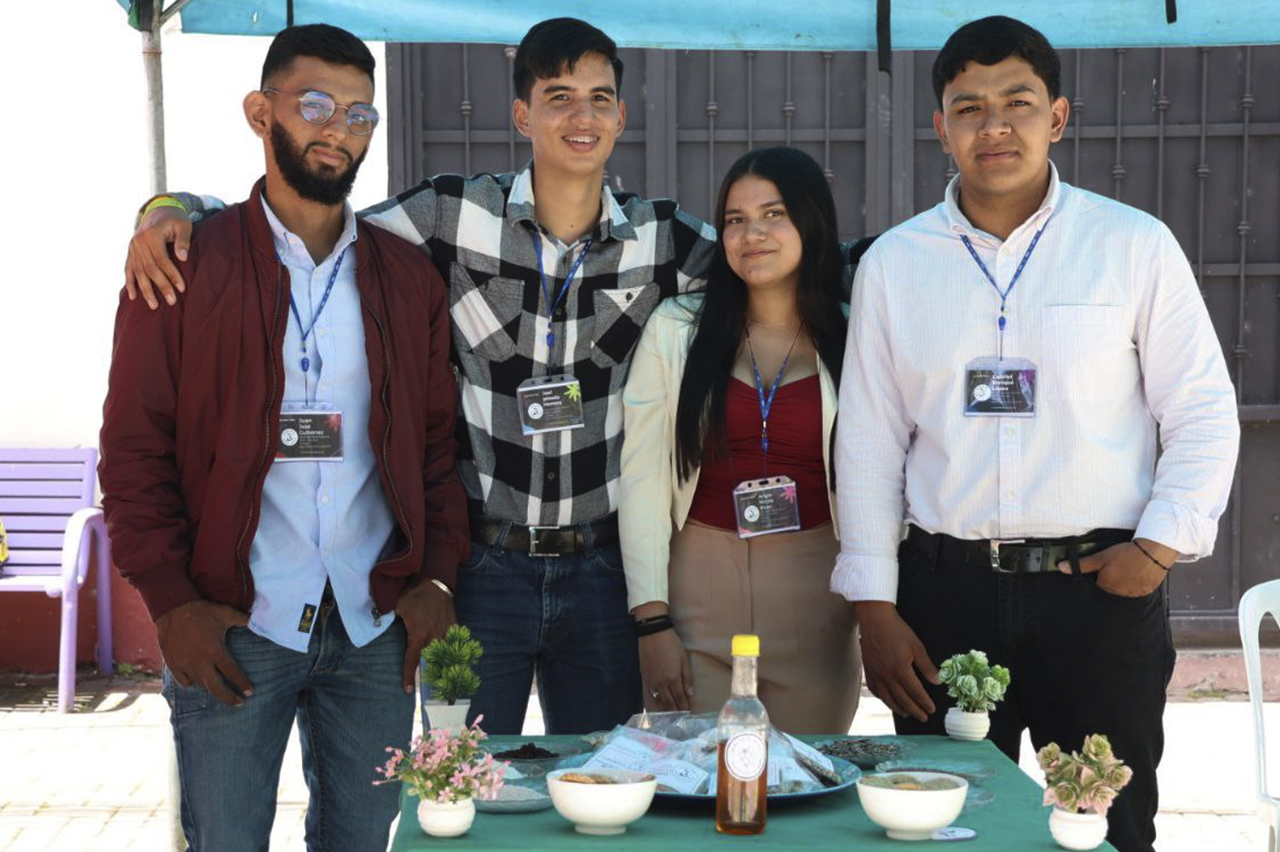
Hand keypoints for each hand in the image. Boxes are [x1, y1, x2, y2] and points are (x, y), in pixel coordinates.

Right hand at [125, 207, 192, 308]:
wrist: (158, 211)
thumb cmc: (175, 220)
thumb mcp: (184, 225)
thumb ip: (183, 241)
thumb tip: (183, 258)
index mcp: (151, 235)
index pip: (162, 260)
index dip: (172, 275)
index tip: (182, 288)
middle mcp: (138, 243)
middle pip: (150, 269)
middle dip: (161, 286)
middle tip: (171, 301)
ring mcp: (132, 248)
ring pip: (138, 272)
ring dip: (145, 290)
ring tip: (154, 306)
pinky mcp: (130, 252)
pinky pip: (128, 270)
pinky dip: (130, 283)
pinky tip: (132, 296)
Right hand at [156, 600, 251, 704]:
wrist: (173, 609)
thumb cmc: (202, 611)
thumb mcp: (226, 613)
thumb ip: (243, 620)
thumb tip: (259, 620)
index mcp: (215, 651)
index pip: (232, 673)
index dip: (242, 684)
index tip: (250, 692)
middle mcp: (201, 662)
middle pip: (217, 688)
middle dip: (230, 698)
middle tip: (240, 703)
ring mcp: (186, 665)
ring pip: (201, 685)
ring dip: (213, 689)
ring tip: (222, 691)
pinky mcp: (174, 665)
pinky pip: (185, 682)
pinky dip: (193, 683)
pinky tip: (199, 682)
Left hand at [395, 580, 456, 693]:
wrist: (436, 581)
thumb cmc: (414, 594)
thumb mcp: (397, 607)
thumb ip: (389, 619)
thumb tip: (377, 623)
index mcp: (419, 635)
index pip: (413, 662)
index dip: (409, 677)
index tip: (408, 690)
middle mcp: (435, 637)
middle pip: (432, 664)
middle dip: (430, 677)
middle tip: (428, 690)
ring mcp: (447, 633)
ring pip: (445, 657)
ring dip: (441, 668)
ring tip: (441, 681)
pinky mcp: (455, 628)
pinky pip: (452, 646)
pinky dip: (450, 655)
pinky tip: (450, 662)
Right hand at [639, 629, 693, 710]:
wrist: (652, 633)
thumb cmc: (671, 643)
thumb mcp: (683, 658)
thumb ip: (687, 677)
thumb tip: (690, 694)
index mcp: (673, 678)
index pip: (680, 697)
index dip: (684, 707)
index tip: (688, 714)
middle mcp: (662, 683)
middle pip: (669, 702)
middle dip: (676, 711)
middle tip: (680, 718)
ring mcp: (652, 681)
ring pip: (659, 700)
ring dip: (665, 709)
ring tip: (670, 716)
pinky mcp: (645, 677)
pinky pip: (650, 693)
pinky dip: (655, 701)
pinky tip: (658, 705)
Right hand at [855, 601, 939, 721]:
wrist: (875, 620)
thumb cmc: (897, 630)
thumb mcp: (916, 646)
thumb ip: (926, 666)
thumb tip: (937, 681)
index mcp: (901, 670)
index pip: (916, 692)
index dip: (925, 703)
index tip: (932, 709)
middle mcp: (887, 676)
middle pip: (903, 699)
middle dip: (915, 710)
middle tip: (923, 717)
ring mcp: (876, 674)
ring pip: (887, 698)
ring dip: (899, 709)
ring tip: (907, 714)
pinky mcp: (868, 670)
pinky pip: (875, 690)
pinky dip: (882, 698)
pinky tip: (887, 700)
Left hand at [1057, 539, 1174, 597]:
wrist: (1153, 552)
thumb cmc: (1125, 554)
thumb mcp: (1101, 557)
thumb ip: (1081, 564)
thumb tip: (1060, 567)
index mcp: (1107, 587)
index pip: (1098, 585)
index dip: (1101, 574)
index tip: (1107, 567)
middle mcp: (1120, 594)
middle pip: (1111, 589)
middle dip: (1112, 579)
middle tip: (1120, 566)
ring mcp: (1134, 594)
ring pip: (1124, 590)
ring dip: (1125, 582)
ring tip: (1129, 568)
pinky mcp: (1146, 592)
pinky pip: (1137, 590)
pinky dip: (1137, 583)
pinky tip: (1138, 573)